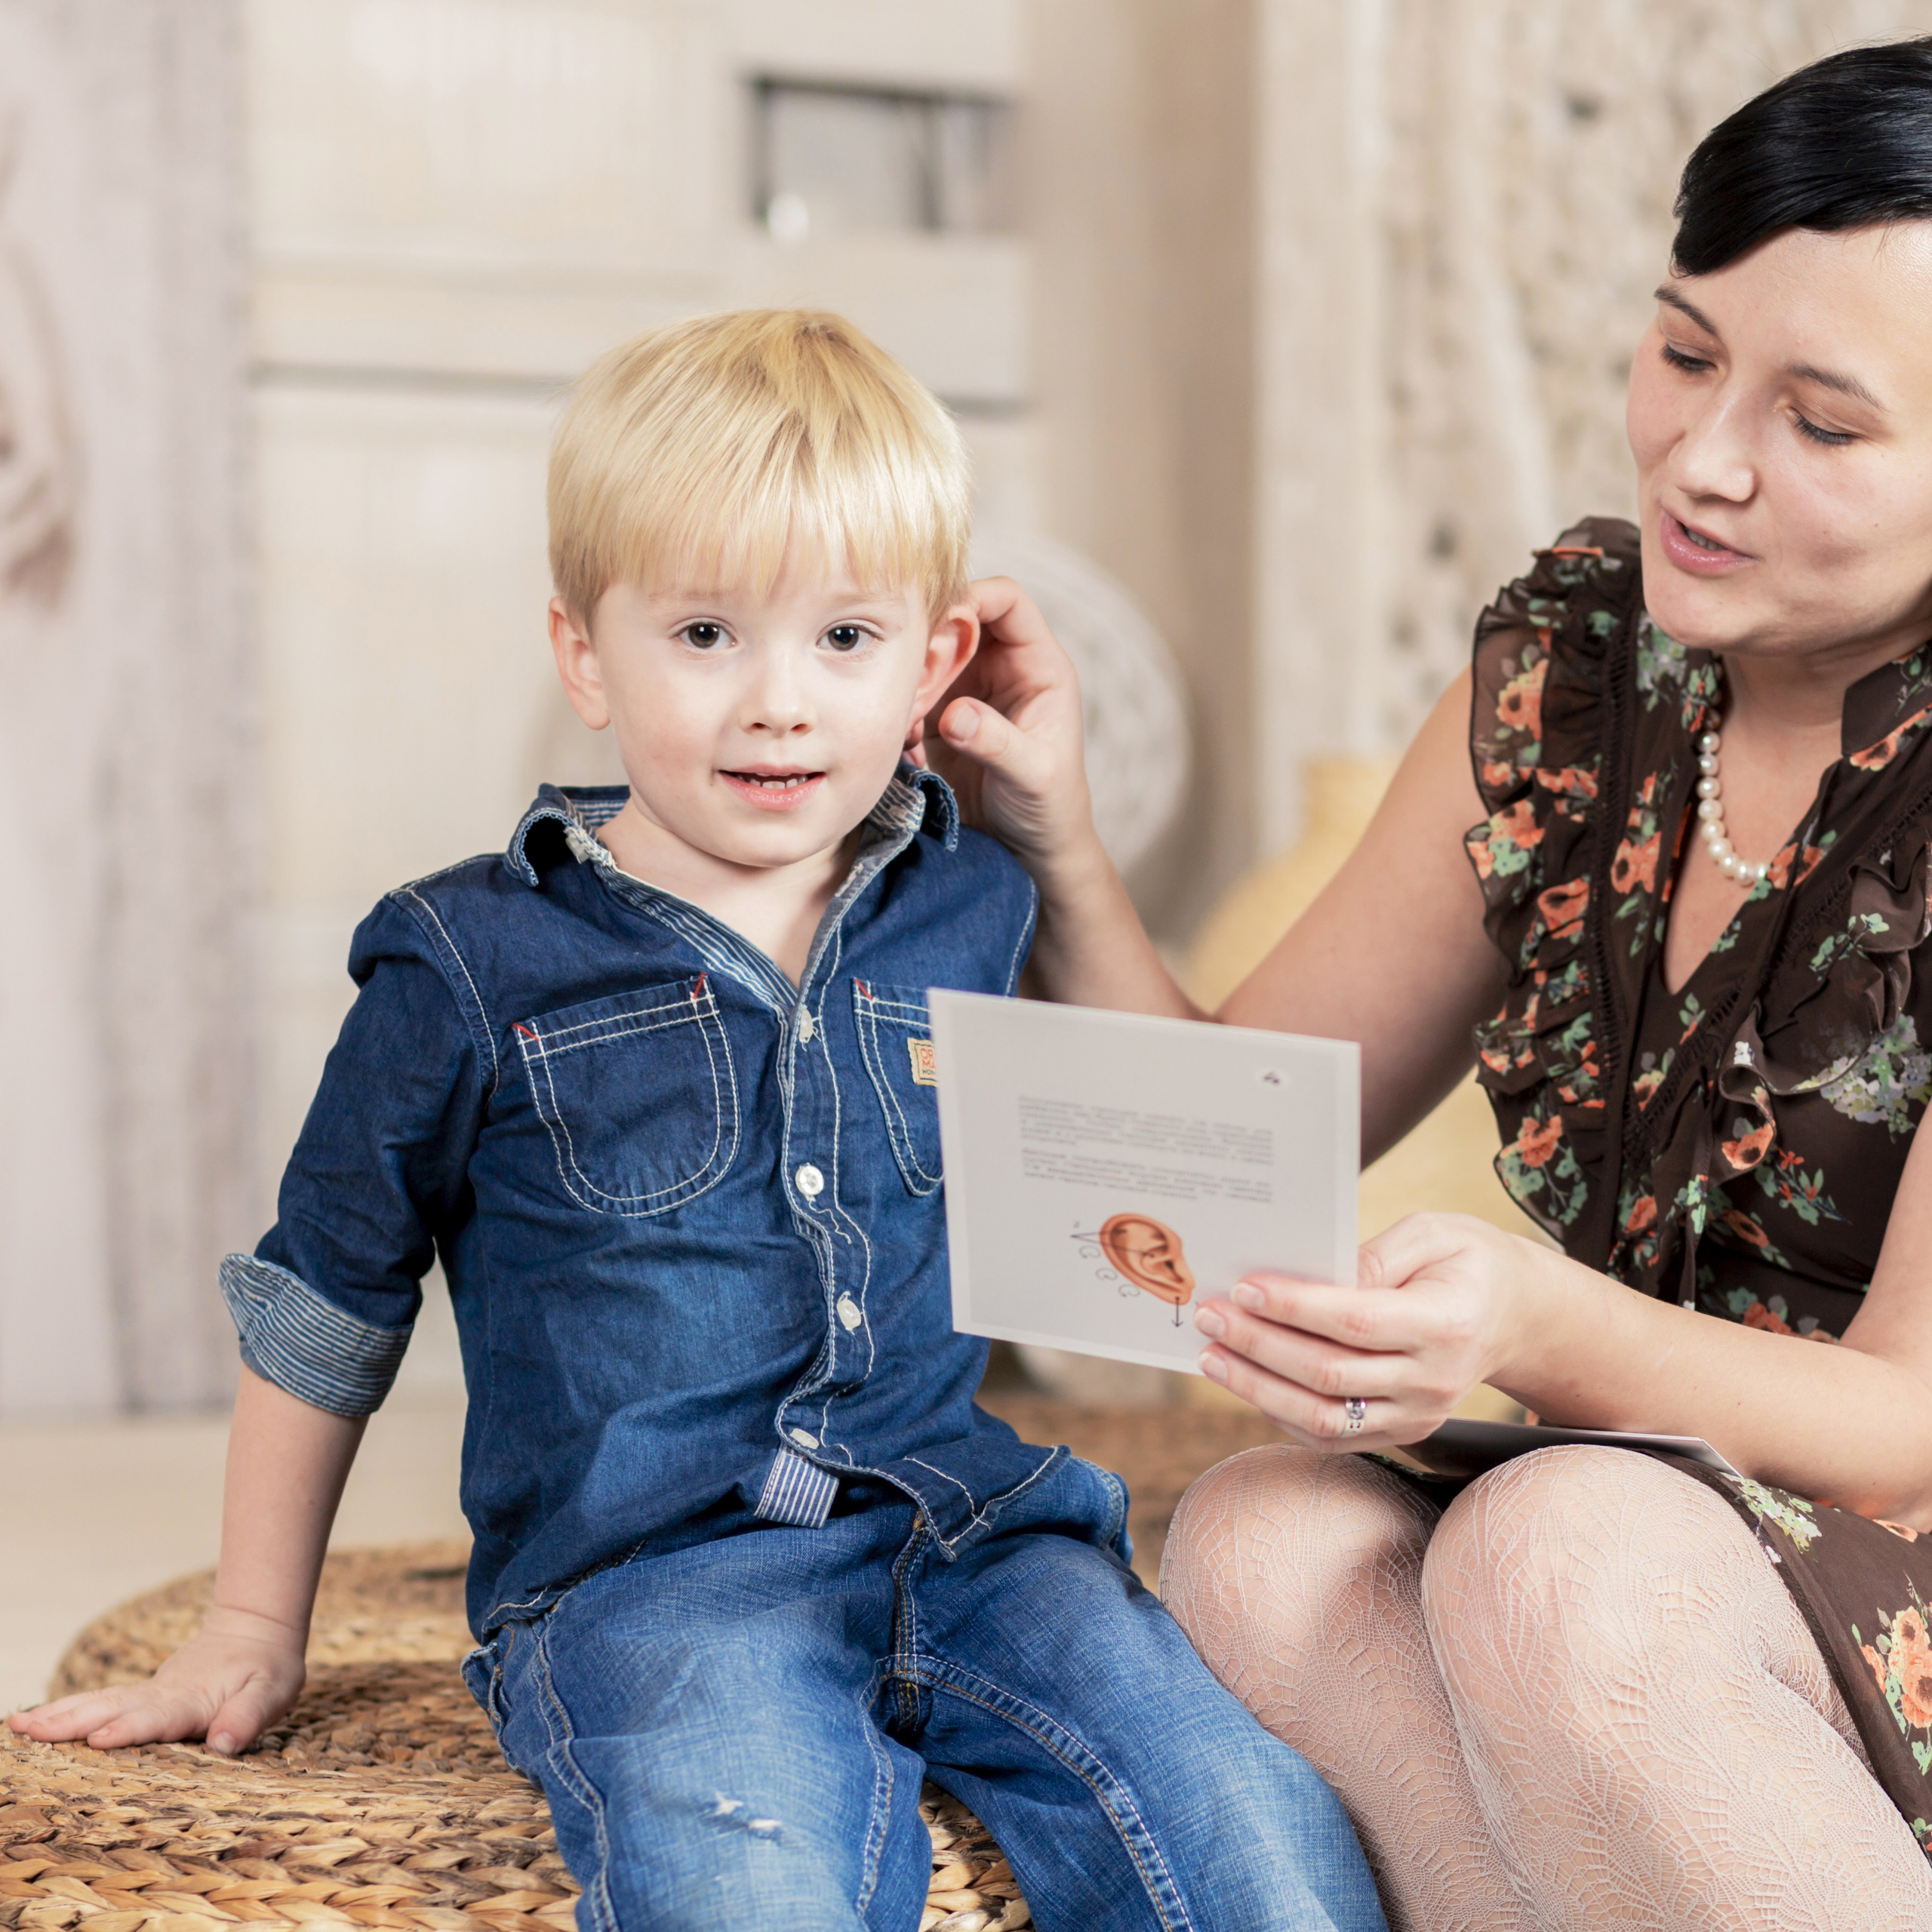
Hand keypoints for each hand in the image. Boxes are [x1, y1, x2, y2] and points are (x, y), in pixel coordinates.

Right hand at [7, 1605, 305, 1755]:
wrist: (256, 1628)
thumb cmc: (268, 1667)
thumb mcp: (273, 1691)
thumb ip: (248, 1717)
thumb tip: (225, 1745)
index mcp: (194, 1699)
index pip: (159, 1717)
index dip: (131, 1728)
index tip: (98, 1738)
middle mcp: (163, 1695)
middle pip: (113, 1708)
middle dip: (71, 1722)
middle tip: (27, 1729)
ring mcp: (149, 1693)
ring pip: (99, 1702)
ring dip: (60, 1714)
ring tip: (17, 1724)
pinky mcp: (143, 1696)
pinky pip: (101, 1703)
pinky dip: (68, 1711)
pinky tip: (37, 1721)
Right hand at [915, 577, 1101, 878]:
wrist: (1031, 850)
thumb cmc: (1050, 808)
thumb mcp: (1033, 775)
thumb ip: (997, 742)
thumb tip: (956, 715)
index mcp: (1039, 665)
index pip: (1006, 601)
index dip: (972, 597)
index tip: (938, 623)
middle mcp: (1003, 668)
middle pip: (957, 620)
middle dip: (930, 640)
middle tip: (910, 676)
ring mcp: (969, 691)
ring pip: (929, 655)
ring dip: (910, 676)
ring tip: (906, 715)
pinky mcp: (942, 717)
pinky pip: (912, 693)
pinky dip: (900, 708)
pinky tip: (905, 741)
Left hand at [1191, 1212, 1540, 1449]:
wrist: (1516, 1316)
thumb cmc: (1465, 1262)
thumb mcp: (1433, 1233)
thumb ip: (1375, 1254)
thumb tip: (1312, 1276)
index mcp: (1446, 1323)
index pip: (1356, 1321)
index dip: (1294, 1308)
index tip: (1243, 1287)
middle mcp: (1434, 1381)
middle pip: (1329, 1375)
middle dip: (1259, 1345)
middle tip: (1209, 1315)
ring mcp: (1419, 1416)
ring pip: (1323, 1418)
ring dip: (1257, 1388)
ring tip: (1212, 1354)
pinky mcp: (1402, 1433)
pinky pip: (1331, 1437)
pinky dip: (1280, 1412)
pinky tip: (1246, 1380)